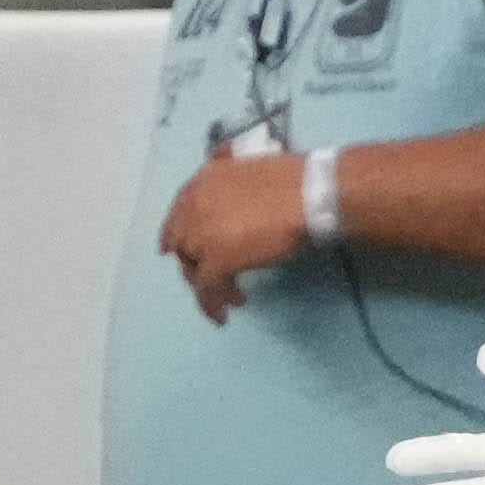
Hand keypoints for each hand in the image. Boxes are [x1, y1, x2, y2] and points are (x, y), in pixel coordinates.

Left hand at [158, 145, 311, 321]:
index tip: (172, 249)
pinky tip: (223, 314)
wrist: (312, 196)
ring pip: (193, 267)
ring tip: (232, 297)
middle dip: (194, 263)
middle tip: (211, 280)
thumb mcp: (255, 169)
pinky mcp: (217, 259)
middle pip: (183, 242)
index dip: (176, 232)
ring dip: (207, 284)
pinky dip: (211, 304)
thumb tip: (241, 199)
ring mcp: (202, 234)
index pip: (180, 211)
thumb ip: (236, 184)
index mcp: (203, 181)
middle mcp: (194, 206)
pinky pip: (207, 288)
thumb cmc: (299, 181)